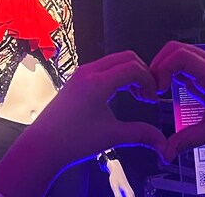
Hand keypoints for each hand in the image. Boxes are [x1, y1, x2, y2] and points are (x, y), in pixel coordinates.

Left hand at [0, 51, 166, 196]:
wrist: (42, 147)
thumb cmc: (70, 141)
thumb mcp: (112, 136)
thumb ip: (141, 134)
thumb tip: (162, 142)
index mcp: (98, 82)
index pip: (134, 68)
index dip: (149, 81)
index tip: (152, 98)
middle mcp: (88, 73)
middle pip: (125, 58)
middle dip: (142, 73)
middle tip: (147, 93)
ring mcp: (80, 75)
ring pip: (113, 61)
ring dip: (129, 73)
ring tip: (135, 95)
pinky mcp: (76, 81)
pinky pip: (102, 68)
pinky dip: (116, 76)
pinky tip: (118, 95)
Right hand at [149, 41, 204, 169]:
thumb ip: (186, 141)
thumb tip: (165, 153)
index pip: (179, 56)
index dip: (162, 69)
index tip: (157, 89)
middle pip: (176, 49)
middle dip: (158, 64)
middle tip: (151, 86)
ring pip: (180, 54)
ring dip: (165, 66)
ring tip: (157, 88)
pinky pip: (186, 63)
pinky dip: (172, 71)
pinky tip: (169, 89)